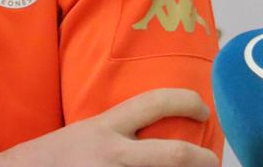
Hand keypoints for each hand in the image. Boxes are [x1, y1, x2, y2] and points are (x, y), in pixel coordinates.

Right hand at [0, 88, 218, 166]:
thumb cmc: (50, 158)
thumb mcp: (85, 133)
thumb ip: (117, 131)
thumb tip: (154, 131)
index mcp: (105, 128)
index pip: (155, 102)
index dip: (187, 102)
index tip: (203, 108)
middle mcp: (112, 154)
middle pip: (175, 154)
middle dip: (204, 159)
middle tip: (212, 161)